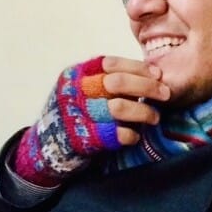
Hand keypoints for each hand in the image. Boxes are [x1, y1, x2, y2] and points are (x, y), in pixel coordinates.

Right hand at [13, 55, 169, 185]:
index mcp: (74, 76)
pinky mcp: (83, 139)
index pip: (110, 64)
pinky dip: (131, 134)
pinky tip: (136, 135)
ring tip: (154, 117)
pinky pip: (115, 134)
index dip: (136, 67)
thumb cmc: (72, 116)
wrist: (45, 148)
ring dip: (143, 112)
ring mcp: (77, 116)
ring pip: (118, 108)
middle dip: (146, 87)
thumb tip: (148, 73)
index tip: (157, 73)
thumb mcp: (79, 90)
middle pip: (116, 83)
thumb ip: (103, 80)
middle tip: (165, 94)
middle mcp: (74, 93)